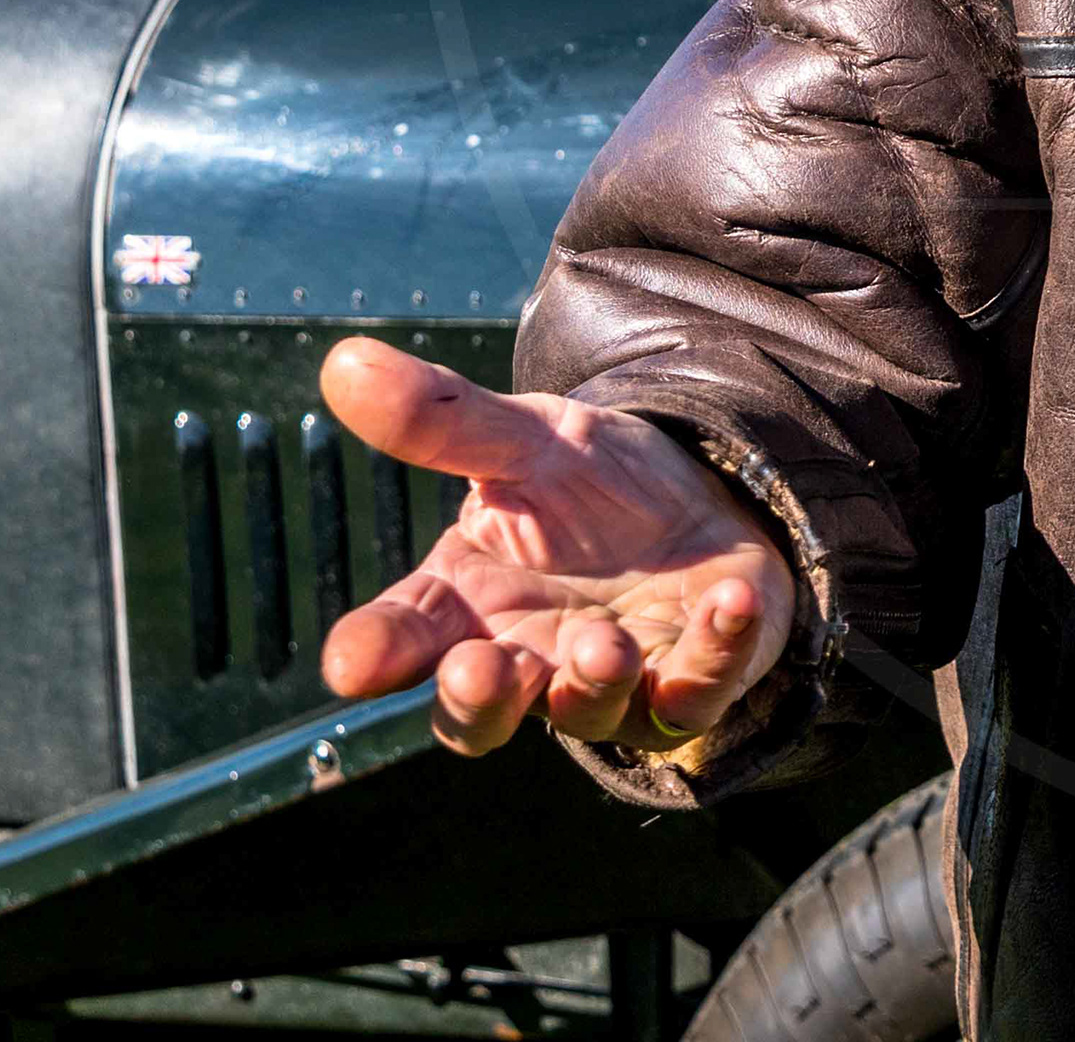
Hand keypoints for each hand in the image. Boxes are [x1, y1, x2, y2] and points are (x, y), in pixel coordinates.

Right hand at [316, 338, 794, 757]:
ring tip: (604, 644)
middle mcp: (526, 658)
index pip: (401, 636)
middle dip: (477, 699)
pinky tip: (730, 602)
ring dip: (594, 682)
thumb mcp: (524, 438)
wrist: (699, 497)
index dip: (373, 652)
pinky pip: (701, 686)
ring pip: (588, 713)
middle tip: (477, 672)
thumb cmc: (590, 484)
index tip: (351, 662)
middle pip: (479, 711)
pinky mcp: (689, 681)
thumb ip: (443, 420)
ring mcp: (608, 685)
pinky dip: (717, 650)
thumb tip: (344, 361)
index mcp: (464, 604)